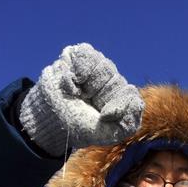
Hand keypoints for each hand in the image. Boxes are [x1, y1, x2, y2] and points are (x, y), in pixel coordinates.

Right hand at [19, 43, 143, 155]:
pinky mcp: (74, 57)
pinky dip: (76, 69)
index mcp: (117, 97)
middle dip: (99, 92)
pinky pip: (84, 53)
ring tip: (77, 93)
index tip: (104, 114)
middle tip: (86, 102)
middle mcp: (106, 79)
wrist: (50, 120)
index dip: (118, 103)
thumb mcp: (106, 133)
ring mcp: (91, 67)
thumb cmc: (78, 127)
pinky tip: (70, 83)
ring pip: (101, 63)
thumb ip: (128, 124)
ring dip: (87, 81)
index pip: (129, 92)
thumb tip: (137, 102)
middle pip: (114, 77)